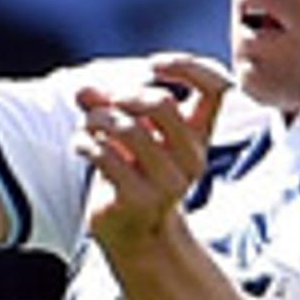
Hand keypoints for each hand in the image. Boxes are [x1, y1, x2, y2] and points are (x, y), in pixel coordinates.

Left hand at [74, 54, 229, 256]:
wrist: (136, 235)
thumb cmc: (133, 173)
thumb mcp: (127, 133)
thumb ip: (108, 105)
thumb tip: (84, 91)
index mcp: (197, 136)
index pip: (217, 88)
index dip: (187, 66)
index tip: (154, 65)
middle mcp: (191, 158)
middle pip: (162, 103)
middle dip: (123, 95)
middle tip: (106, 105)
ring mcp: (168, 182)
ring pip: (128, 128)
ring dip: (97, 119)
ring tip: (88, 125)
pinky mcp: (139, 199)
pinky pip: (105, 156)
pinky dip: (84, 142)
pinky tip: (81, 146)